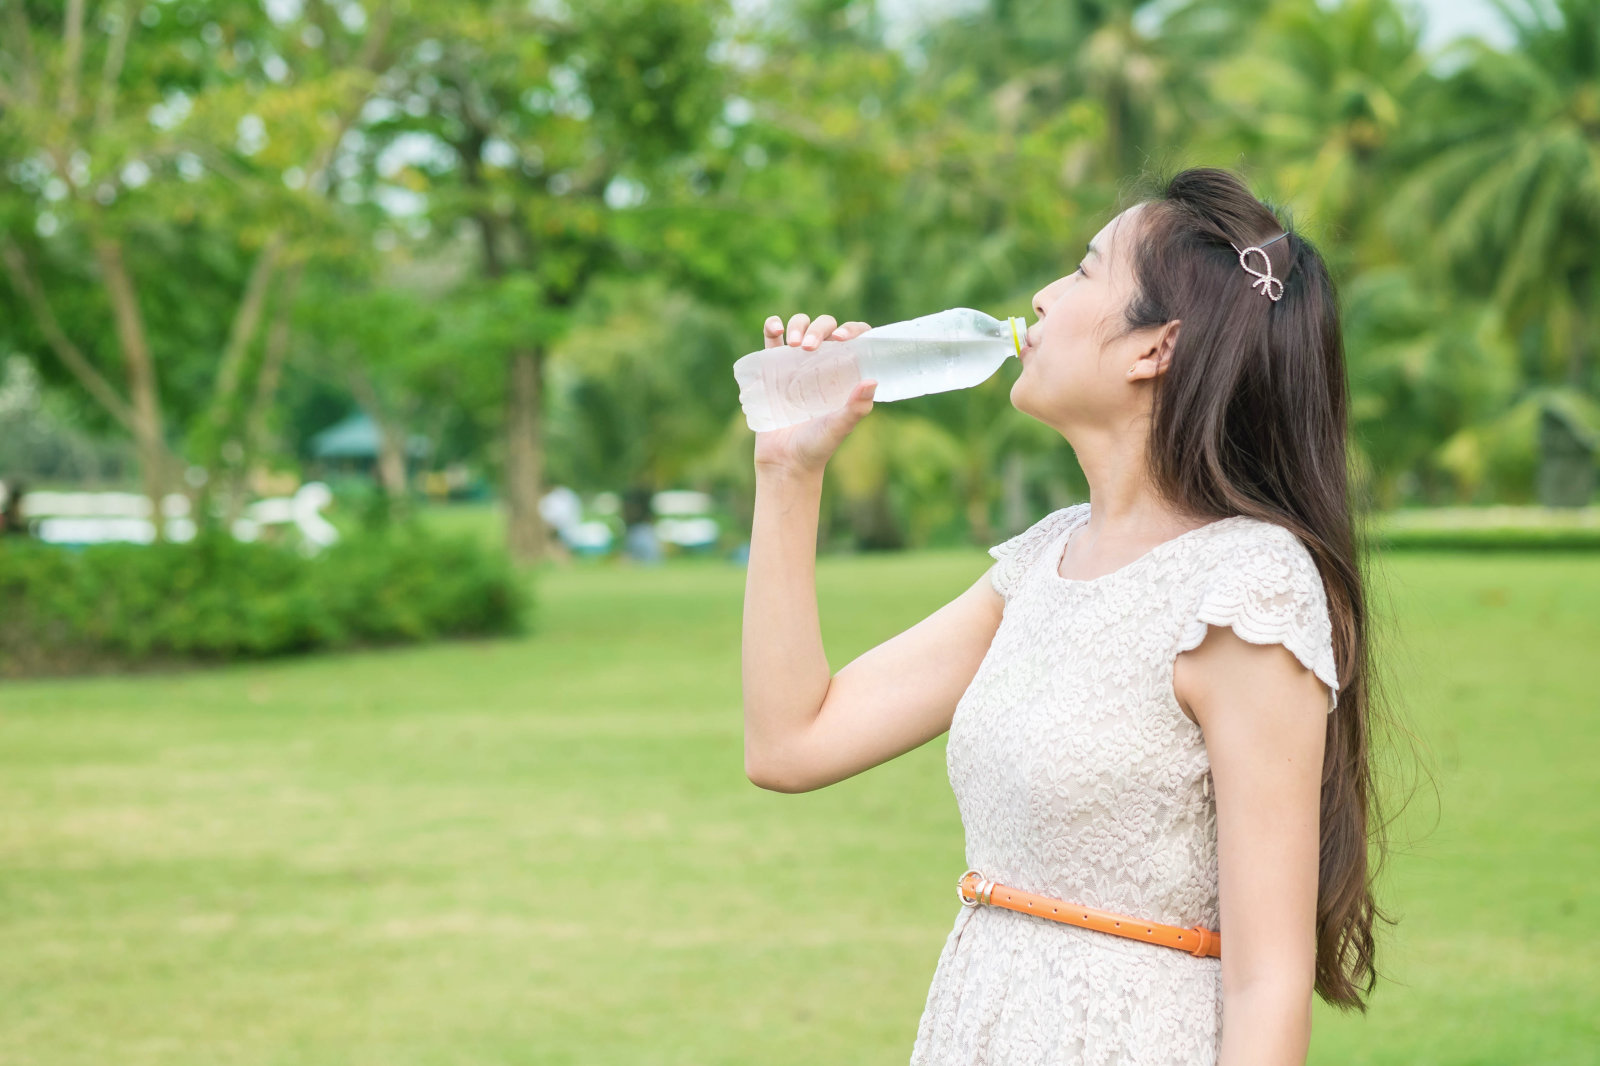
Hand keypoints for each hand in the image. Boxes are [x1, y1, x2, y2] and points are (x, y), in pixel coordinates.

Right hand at [752, 312, 875, 476]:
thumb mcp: (839, 427)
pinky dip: (773, 327)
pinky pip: (772, 340)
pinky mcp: (773, 368)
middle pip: (825, 328)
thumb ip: (856, 408)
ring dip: (798, 325)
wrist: (785, 461)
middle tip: (810, 347)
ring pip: (800, 327)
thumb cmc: (818, 446)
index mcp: (844, 373)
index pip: (854, 339)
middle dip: (819, 328)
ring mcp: (797, 363)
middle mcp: (823, 364)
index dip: (852, 330)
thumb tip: (873, 381)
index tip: (841, 339)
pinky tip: (775, 327)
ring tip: (793, 344)